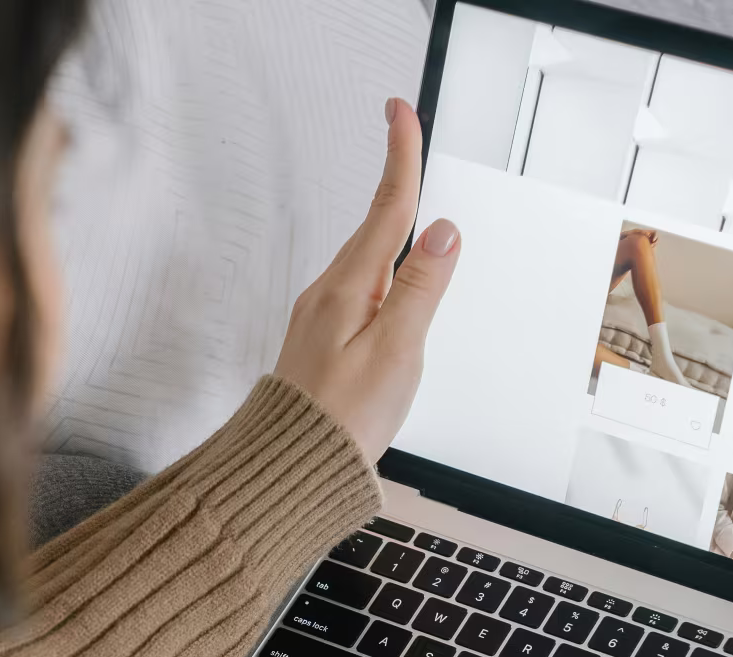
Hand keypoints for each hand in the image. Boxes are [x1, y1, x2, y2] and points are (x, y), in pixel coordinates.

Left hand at [272, 98, 460, 459]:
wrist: (289, 469)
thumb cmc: (344, 420)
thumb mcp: (396, 352)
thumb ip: (420, 290)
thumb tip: (443, 231)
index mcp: (348, 290)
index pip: (386, 210)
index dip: (399, 158)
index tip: (400, 111)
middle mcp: (327, 294)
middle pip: (373, 228)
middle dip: (394, 182)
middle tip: (405, 132)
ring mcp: (319, 317)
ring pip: (363, 259)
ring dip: (386, 225)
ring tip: (403, 192)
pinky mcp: (319, 340)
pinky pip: (355, 288)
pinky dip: (377, 268)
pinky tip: (386, 280)